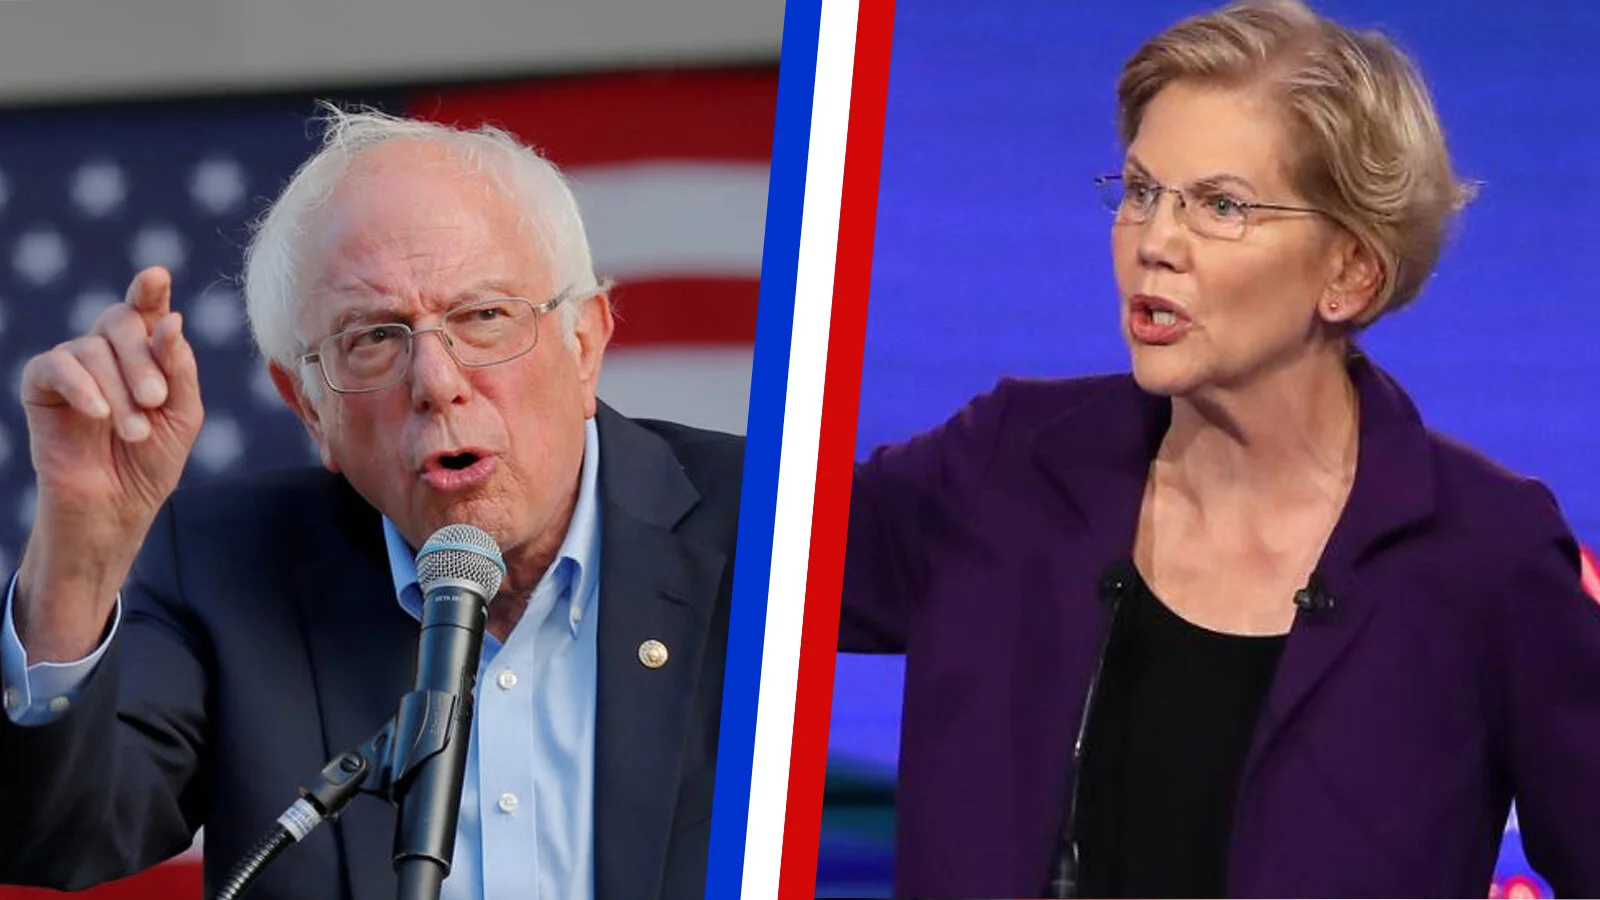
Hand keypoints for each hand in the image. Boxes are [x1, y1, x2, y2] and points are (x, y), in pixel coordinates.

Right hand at [13, 267, 203, 660]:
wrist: (114, 509)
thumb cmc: (152, 463)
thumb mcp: (182, 415)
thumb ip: (178, 368)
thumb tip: (170, 319)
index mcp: (146, 353)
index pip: (147, 310)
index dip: (149, 291)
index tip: (155, 276)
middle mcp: (107, 352)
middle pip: (120, 321)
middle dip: (142, 359)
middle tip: (154, 401)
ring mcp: (73, 366)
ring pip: (92, 348)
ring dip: (119, 390)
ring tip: (133, 431)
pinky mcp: (41, 387)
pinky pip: (55, 366)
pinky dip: (80, 386)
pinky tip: (96, 413)